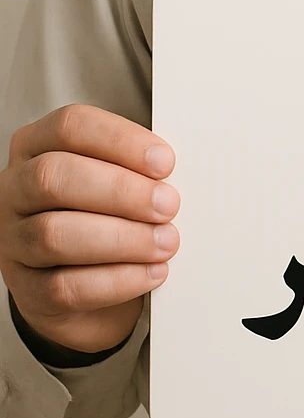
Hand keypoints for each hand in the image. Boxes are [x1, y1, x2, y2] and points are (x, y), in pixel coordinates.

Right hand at [0, 104, 179, 353]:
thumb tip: (172, 175)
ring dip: (123, 239)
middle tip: (168, 204)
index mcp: (36, 146)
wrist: (81, 288)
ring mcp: (13, 241)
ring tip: (167, 242)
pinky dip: (118, 280)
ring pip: (55, 234)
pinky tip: (152, 273)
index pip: (70, 126)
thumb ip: (135, 168)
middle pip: (54, 177)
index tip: (165, 162)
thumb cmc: (103, 216)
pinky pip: (66, 286)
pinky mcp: (27, 290)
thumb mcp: (112, 179)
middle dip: (121, 191)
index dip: (120, 141)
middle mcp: (15, 189)